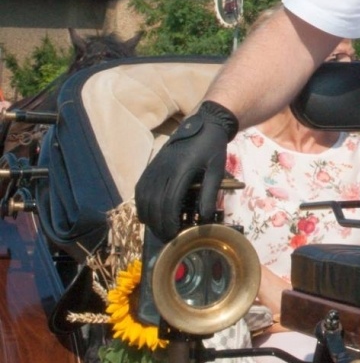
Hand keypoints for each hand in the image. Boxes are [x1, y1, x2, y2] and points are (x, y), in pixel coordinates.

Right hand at [134, 100, 237, 241]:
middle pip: (154, 204)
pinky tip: (149, 216)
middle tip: (168, 238)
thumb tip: (204, 219)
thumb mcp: (217, 169)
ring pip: (144, 198)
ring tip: (159, 230)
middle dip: (159, 224)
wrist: (202, 124)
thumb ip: (210, 193)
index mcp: (181, 169)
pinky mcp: (150, 167)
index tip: (175, 236)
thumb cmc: (212, 148)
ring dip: (149, 217)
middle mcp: (163, 169)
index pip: (169, 202)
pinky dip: (142, 205)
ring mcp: (154, 167)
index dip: (170, 221)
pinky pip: (140, 190)